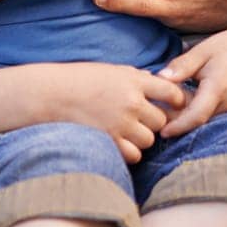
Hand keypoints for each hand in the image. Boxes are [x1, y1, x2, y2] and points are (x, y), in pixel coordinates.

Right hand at [28, 63, 185, 163]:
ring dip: (141, 138)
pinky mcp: (110, 142)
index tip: (172, 104)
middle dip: (153, 122)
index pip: (171, 91)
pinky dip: (130, 152)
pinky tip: (119, 144)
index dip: (176, 100)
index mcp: (133, 80)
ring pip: (149, 140)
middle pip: (161, 120)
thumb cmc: (77, 79)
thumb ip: (133, 77)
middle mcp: (131, 102)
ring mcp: (121, 123)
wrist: (50, 94)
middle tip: (140, 121)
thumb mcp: (109, 70)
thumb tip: (153, 81)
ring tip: (126, 132)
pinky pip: (134, 155)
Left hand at [156, 27, 226, 137]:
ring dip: (191, 119)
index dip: (178, 126)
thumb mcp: (200, 52)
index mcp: (218, 88)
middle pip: (200, 122)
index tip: (162, 131)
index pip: (196, 116)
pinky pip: (218, 117)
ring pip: (209, 121)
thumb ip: (180, 66)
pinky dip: (203, 115)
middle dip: (180, 123)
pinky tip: (191, 104)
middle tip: (159, 118)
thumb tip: (159, 79)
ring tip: (172, 110)